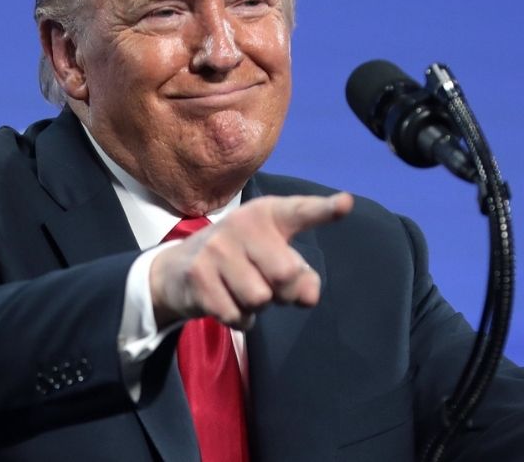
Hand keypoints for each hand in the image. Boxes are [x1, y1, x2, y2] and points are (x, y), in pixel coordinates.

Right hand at [149, 192, 353, 329]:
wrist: (177, 271)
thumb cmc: (240, 261)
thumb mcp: (272, 260)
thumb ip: (302, 276)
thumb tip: (309, 296)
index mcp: (267, 214)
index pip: (300, 212)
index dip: (325, 210)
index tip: (346, 204)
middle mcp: (241, 224)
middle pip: (285, 275)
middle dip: (283, 292)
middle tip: (266, 284)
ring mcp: (216, 249)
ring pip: (259, 299)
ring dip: (256, 307)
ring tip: (241, 290)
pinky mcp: (198, 277)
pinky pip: (236, 316)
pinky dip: (238, 319)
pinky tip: (225, 302)